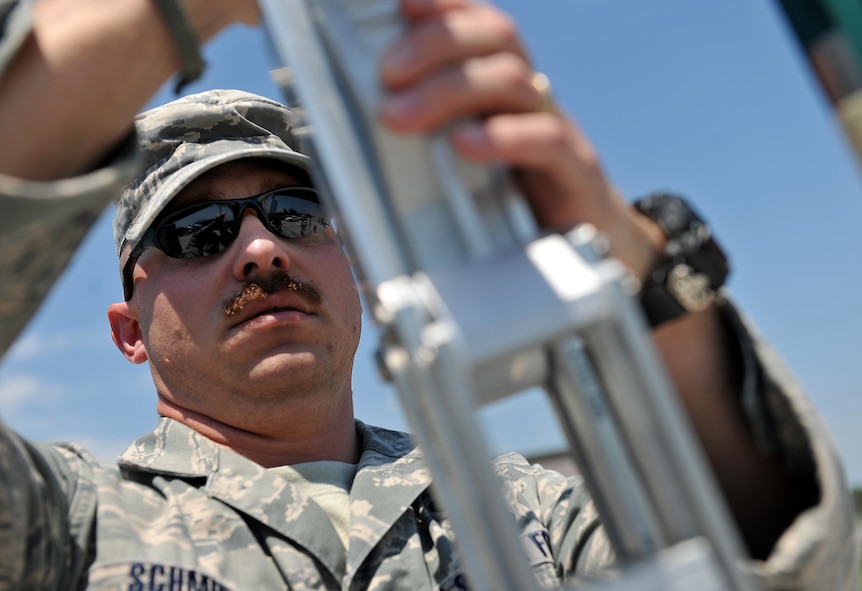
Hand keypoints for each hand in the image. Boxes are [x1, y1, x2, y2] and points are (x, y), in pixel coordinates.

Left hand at [378, 0, 663, 280]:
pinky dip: (502, 137)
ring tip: (400, 118)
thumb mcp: (461, 171)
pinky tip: (465, 147)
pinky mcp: (577, 173)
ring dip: (450, 90)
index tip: (403, 4)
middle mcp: (531, 100)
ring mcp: (556, 130)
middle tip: (387, 74)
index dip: (448, 7)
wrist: (586, 248)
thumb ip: (420, 150)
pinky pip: (547, 139)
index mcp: (502, 92)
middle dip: (436, 43)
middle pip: (498, 37)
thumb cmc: (512, 210)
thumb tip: (358, 144)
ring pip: (514, 80)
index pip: (482, 27)